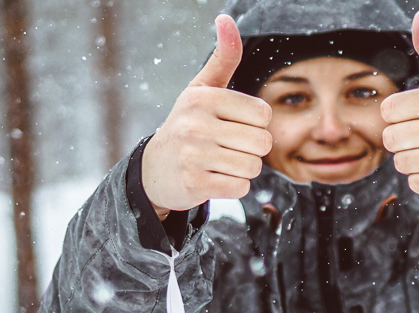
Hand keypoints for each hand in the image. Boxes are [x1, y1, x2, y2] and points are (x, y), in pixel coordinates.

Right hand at [142, 15, 272, 215]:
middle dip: (251, 150)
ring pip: (253, 167)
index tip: (233, 125)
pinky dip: (233, 187)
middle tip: (227, 148)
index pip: (263, 114)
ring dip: (243, 170)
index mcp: (203, 97)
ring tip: (220, 163)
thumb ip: (223, 57)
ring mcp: (193, 154)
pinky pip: (240, 188)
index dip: (255, 124)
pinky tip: (214, 179)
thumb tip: (226, 18)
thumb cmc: (188, 125)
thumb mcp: (202, 89)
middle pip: (262, 143)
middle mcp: (196, 123)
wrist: (154, 170)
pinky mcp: (194, 183)